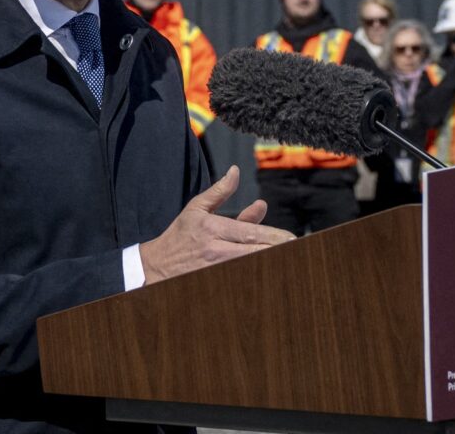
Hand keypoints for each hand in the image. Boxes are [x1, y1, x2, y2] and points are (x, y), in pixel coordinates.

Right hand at [137, 166, 293, 283]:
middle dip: (277, 252)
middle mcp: (215, 250)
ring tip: (291, 263)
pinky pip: (241, 282)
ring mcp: (215, 270)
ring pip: (250, 268)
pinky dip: (256, 278)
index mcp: (212, 228)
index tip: (293, 239)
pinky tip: (270, 277)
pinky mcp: (215, 283)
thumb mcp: (196, 208)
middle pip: (254, 252)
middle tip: (299, 251)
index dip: (274, 237)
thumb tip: (235, 171)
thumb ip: (219, 192)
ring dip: (270, 265)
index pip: (250, 232)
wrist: (155, 267)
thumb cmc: (180, 235)